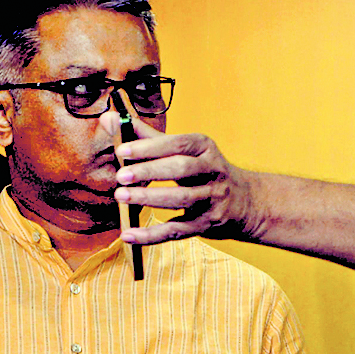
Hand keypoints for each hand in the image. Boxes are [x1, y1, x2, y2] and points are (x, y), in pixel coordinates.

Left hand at [104, 113, 259, 244]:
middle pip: (182, 169)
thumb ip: (146, 137)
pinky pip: (178, 230)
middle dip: (150, 172)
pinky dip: (152, 235)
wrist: (244, 202)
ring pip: (181, 199)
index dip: (150, 147)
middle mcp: (214, 172)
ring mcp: (213, 199)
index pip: (178, 144)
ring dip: (150, 199)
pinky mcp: (207, 224)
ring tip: (121, 197)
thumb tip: (110, 118)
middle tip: (121, 176)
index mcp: (205, 149)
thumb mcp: (185, 151)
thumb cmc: (203, 171)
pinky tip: (129, 235)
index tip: (122, 150)